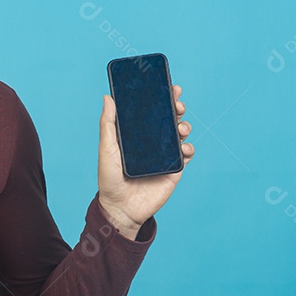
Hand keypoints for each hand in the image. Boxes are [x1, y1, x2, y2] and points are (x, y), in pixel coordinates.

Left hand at [98, 84, 194, 230]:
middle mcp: (152, 142)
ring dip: (184, 126)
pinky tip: (183, 147)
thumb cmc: (109, 178)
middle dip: (177, 108)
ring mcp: (164, 155)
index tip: (169, 87)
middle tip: (177, 105)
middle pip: (169, 118)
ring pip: (180, 133)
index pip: (151, 111)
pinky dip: (188, 148)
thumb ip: (108, 124)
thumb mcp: (107, 148)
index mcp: (137, 134)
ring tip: (180, 128)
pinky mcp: (174, 169)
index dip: (162, 98)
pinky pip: (186, 154)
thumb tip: (108, 97)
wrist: (121, 208)